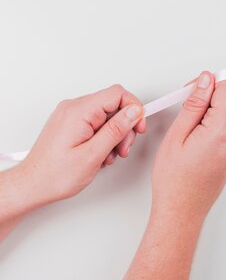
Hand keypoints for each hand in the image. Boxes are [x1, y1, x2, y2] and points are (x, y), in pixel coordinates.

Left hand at [19, 84, 145, 202]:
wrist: (32, 185)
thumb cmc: (55, 175)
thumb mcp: (93, 154)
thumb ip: (116, 130)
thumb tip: (134, 111)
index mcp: (78, 112)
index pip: (117, 94)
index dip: (134, 109)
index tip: (138, 127)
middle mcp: (73, 108)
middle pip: (114, 105)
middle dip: (124, 127)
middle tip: (122, 148)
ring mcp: (71, 115)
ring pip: (107, 115)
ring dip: (115, 135)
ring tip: (110, 155)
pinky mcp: (72, 123)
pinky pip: (97, 122)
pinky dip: (104, 137)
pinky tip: (100, 153)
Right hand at [151, 71, 225, 219]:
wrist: (182, 210)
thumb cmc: (174, 180)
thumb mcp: (177, 135)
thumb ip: (195, 104)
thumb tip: (206, 80)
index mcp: (222, 131)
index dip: (208, 84)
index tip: (191, 91)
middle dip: (214, 91)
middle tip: (190, 101)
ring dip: (217, 104)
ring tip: (192, 118)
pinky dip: (219, 117)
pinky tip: (199, 128)